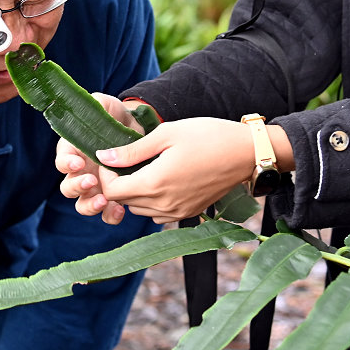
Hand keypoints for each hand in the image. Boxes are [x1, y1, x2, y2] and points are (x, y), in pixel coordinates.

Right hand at [55, 94, 144, 224]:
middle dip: (78, 186)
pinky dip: (110, 215)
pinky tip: (120, 210)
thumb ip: (95, 104)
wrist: (137, 130)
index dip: (66, 164)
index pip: (61, 161)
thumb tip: (88, 107)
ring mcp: (95, 187)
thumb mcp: (105, 104)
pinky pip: (106, 213)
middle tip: (92, 181)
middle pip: (68, 188)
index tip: (78, 163)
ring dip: (90, 206)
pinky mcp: (112, 196)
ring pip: (82, 204)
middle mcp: (80, 172)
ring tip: (104, 201)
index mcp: (73, 151)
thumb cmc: (115, 116)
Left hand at [85, 117, 261, 223]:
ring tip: (142, 169)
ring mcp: (178, 212)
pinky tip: (160, 180)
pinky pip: (158, 215)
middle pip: (124, 202)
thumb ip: (132, 150)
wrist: (246, 152)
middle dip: (117, 182)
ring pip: (140, 210)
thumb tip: (103, 157)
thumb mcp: (166, 134)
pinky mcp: (190, 213)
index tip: (111, 158)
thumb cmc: (207, 136)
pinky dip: (151, 202)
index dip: (105, 175)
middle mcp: (164, 205)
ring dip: (134, 193)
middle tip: (124, 160)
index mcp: (155, 183)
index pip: (112, 191)